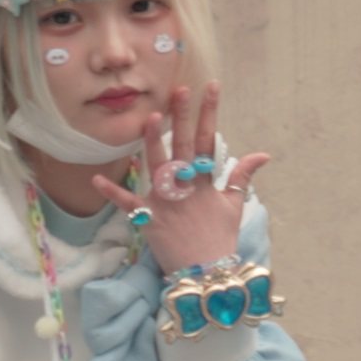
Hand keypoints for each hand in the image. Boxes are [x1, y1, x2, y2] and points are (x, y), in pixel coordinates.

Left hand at [91, 81, 270, 272]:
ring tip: (149, 116)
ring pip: (158, 166)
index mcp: (207, 182)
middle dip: (182, 116)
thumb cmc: (220, 238)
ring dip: (153, 142)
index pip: (210, 140)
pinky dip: (112, 193)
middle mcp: (187, 187)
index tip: (210, 88)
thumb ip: (242, 177)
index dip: (210, 112)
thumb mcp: (235, 206)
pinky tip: (98, 178)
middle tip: (180, 90)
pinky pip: (127, 204)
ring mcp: (167, 202)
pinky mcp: (148, 219)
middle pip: (185, 145)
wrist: (207, 272)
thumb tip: (262, 153)